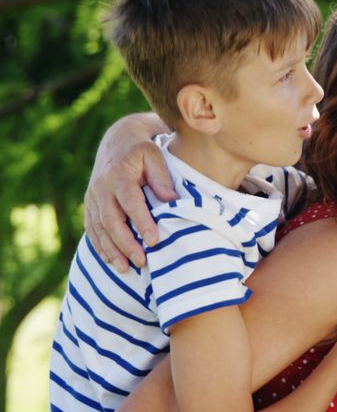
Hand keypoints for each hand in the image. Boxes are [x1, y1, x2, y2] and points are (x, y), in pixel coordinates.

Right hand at [85, 128, 174, 271]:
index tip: (154, 241)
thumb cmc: (143, 151)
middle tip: (142, 262)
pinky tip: (110, 261)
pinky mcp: (89, 205)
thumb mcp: (155, 157)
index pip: (130, 203)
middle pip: (111, 220)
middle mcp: (101, 188)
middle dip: (125, 244)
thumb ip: (162, 178)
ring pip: (99, 228)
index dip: (142, 223)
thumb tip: (171, 200)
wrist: (117, 142)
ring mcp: (92, 197)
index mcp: (119, 176)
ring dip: (111, 250)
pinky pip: (91, 228)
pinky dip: (100, 246)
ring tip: (125, 269)